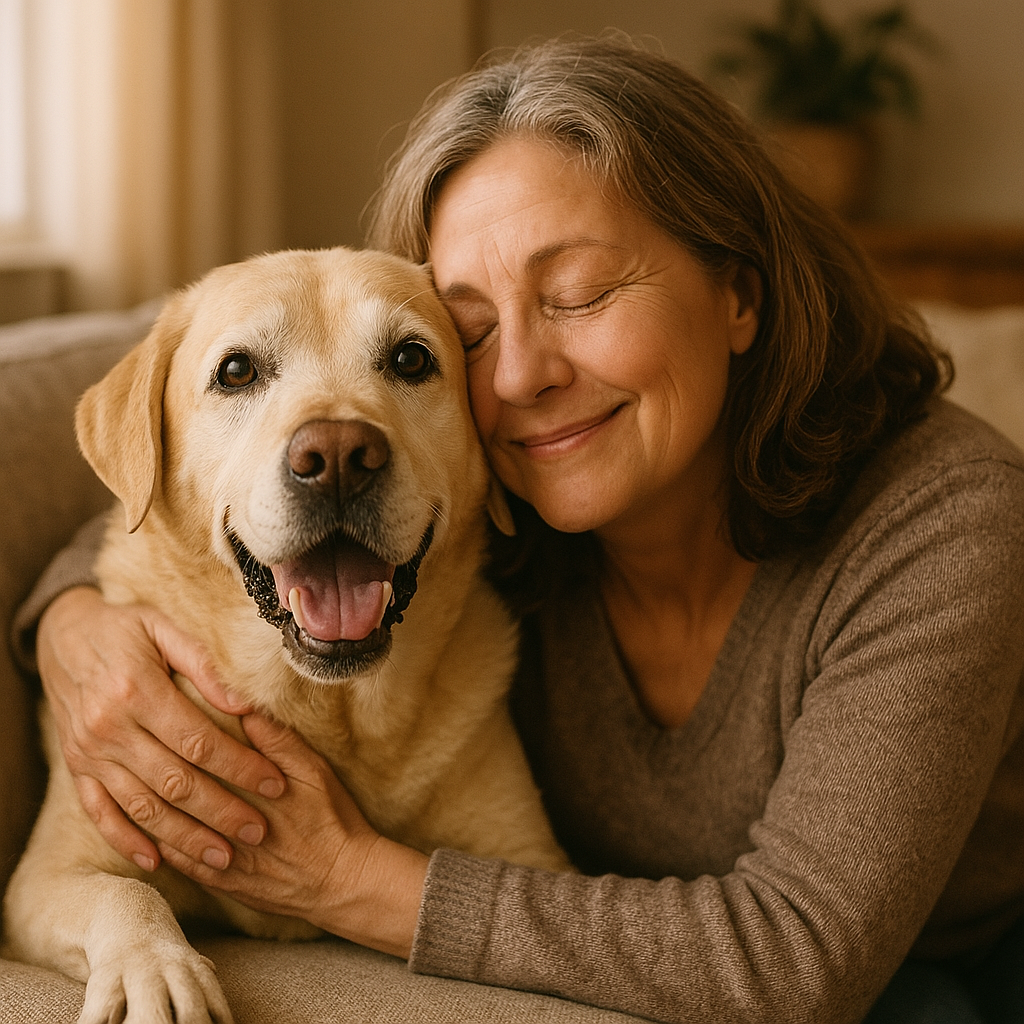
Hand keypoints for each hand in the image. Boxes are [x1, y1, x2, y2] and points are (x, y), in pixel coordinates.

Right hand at [37, 587, 286, 872]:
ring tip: (224, 857)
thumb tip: (246, 704)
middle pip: (174, 781)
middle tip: (260, 831)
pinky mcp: (75, 768)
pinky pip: (100, 812)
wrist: (61, 634)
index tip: (275, 782)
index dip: (240, 765)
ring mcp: (88, 752)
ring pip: (142, 806)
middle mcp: (109, 727)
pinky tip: (158, 861)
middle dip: (222, 810)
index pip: (199, 740)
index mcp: (136, 690)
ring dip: (184, 837)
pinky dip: (127, 840)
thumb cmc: (125, 628)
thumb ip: (204, 665)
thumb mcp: (163, 628)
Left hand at [158, 714, 428, 958]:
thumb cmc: (334, 819)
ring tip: (132, 784)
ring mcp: (226, 859)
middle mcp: (233, 826)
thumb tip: (245, 709)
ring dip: (152, 808)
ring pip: (174, 831)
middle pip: (184, 795)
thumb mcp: (316, 772)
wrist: (345, 881)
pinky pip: (182, 864)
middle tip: (136, 746)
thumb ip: (280, 742)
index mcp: (255, 792)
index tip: (162, 718)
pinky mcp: (224, 884)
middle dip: (156, 770)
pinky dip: (162, 845)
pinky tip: (149, 830)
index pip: (206, 761)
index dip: (180, 739)